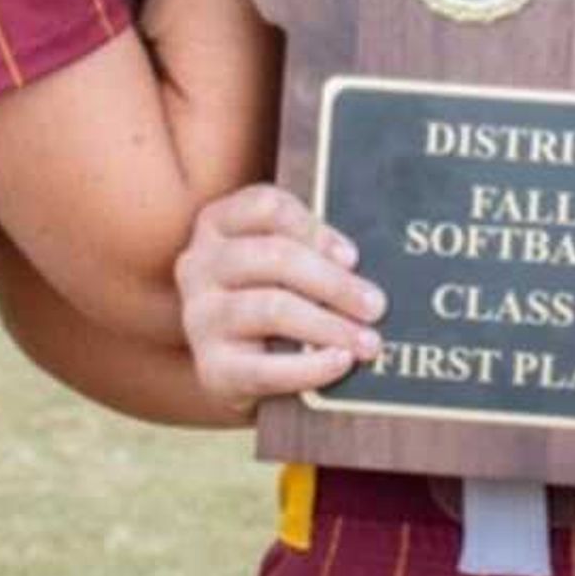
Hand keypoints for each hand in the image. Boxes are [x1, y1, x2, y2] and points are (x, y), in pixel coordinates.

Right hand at [174, 183, 387, 413]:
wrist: (241, 366)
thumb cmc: (274, 294)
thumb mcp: (283, 259)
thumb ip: (312, 247)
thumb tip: (361, 262)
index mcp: (217, 223)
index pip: (267, 207)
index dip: (314, 229)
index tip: (353, 257)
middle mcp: (199, 265)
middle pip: (274, 257)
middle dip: (334, 282)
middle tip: (376, 305)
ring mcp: (199, 317)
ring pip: (272, 308)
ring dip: (329, 325)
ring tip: (367, 340)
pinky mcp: (211, 368)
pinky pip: (264, 368)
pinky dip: (309, 366)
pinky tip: (340, 362)